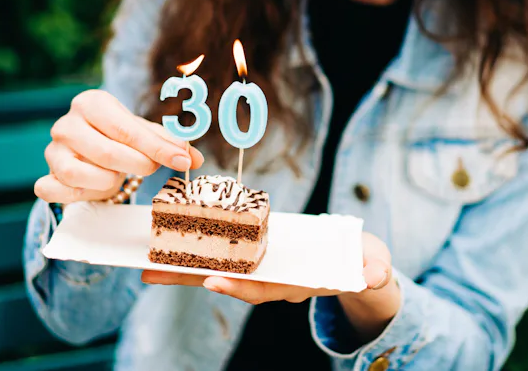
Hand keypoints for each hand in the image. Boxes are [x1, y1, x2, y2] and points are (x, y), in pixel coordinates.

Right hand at [34, 89, 203, 203]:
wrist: (90, 149)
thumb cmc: (121, 138)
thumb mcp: (146, 134)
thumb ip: (171, 143)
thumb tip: (195, 158)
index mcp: (91, 103)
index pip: (128, 129)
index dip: (158, 148)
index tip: (183, 160)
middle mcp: (66, 124)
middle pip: (107, 152)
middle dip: (139, 165)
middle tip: (152, 168)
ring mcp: (52, 151)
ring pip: (79, 174)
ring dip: (109, 181)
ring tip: (119, 176)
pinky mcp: (46, 176)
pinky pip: (55, 190)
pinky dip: (78, 195)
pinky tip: (95, 189)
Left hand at [141, 232, 393, 304]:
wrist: (361, 264)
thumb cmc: (365, 264)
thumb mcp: (374, 266)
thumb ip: (373, 270)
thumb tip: (375, 272)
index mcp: (298, 283)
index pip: (265, 288)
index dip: (240, 286)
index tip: (214, 280)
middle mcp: (276, 279)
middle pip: (230, 280)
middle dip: (191, 277)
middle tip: (153, 273)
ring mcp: (269, 266)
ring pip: (224, 266)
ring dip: (188, 264)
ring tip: (153, 259)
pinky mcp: (265, 250)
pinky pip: (232, 250)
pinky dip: (207, 247)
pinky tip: (182, 237)